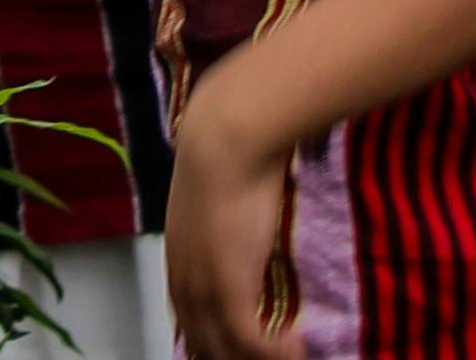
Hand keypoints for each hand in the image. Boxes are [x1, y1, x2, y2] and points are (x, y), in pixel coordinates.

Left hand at [166, 79, 299, 359]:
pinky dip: (277, 354)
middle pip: (205, 349)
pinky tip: (297, 345)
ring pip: (227, 354)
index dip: (216, 343)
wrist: (227, 138)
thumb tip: (246, 217)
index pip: (190, 327)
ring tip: (291, 354)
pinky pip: (253, 349)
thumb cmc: (228, 153)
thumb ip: (224, 216)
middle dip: (235, 357)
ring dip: (260, 359)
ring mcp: (204, 295)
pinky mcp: (230, 297)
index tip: (245, 346)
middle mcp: (185, 287)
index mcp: (178, 265)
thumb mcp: (217, 194)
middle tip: (272, 352)